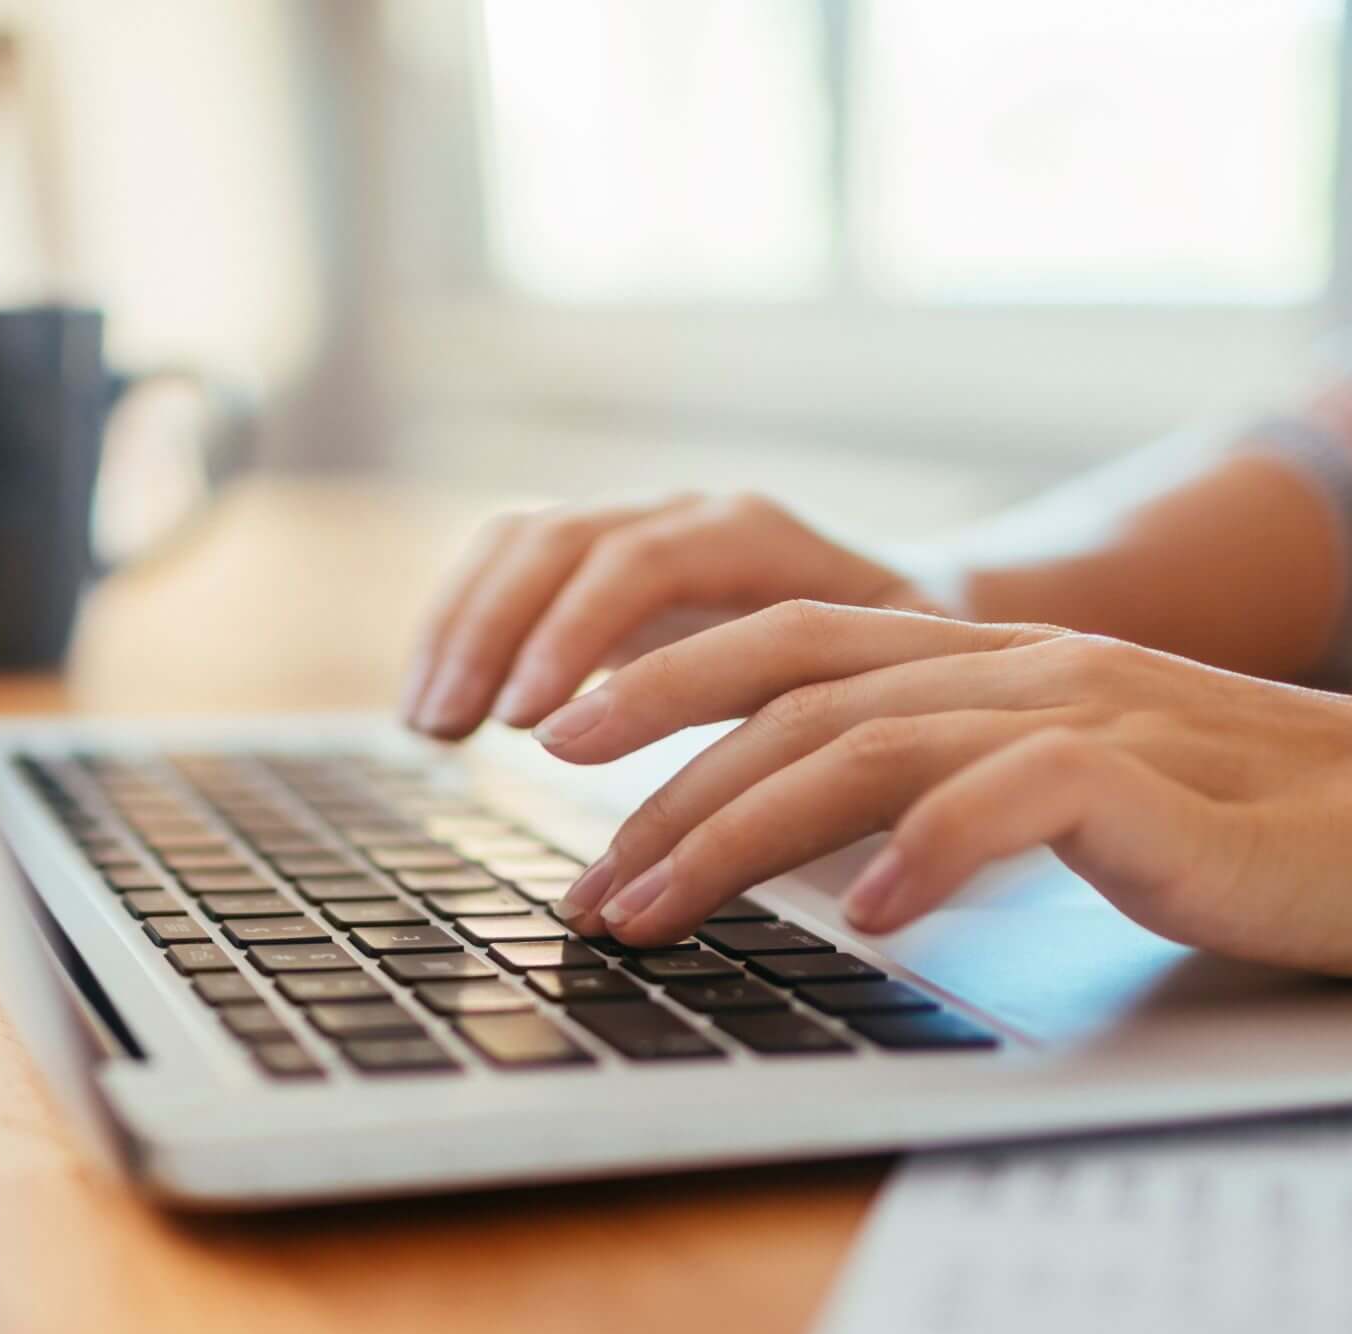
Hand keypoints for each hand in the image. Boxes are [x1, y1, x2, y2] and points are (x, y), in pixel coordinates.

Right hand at [400, 492, 933, 740]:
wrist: (923, 606)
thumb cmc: (916, 668)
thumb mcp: (899, 690)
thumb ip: (838, 720)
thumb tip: (780, 801)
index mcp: (759, 537)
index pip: (643, 562)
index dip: (575, 639)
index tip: (530, 727)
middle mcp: (687, 514)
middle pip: (561, 539)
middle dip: (493, 633)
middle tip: (451, 729)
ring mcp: (637, 525)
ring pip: (520, 543)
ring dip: (460, 628)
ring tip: (428, 724)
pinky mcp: (602, 563)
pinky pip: (508, 567)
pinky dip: (461, 627)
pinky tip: (435, 705)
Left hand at [537, 602, 1351, 985]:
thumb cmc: (1269, 845)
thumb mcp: (1081, 811)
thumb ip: (959, 807)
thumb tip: (824, 868)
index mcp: (1000, 666)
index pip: (793, 653)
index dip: (663, 690)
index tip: (558, 752)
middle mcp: (1027, 670)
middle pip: (795, 689)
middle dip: (657, 769)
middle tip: (567, 862)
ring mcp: (1095, 718)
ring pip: (866, 747)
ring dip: (735, 834)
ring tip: (648, 909)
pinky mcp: (1164, 793)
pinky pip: (1014, 803)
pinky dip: (923, 854)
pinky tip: (860, 921)